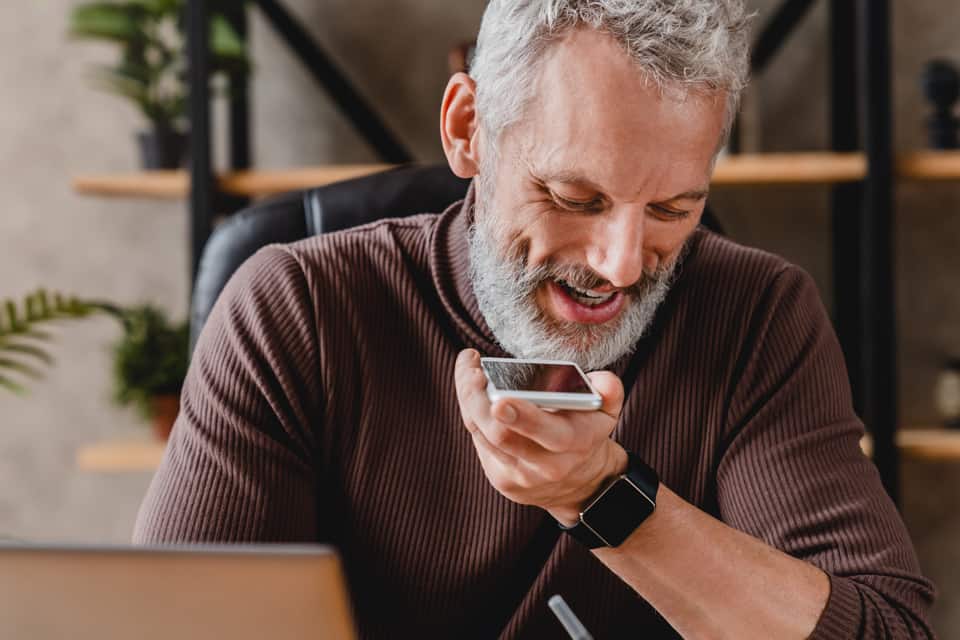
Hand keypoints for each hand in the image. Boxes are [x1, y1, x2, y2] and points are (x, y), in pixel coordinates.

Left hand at [454, 349, 628, 524]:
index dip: (522, 416)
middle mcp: (545, 465)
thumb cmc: (587, 434)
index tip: (501, 399)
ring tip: (468, 370)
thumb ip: (609, 390)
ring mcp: (519, 476)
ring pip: (482, 435)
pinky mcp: (501, 479)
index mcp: (574, 443)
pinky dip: (471, 412)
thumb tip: (602, 380)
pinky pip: (478, 441)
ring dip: (469, 400)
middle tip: (473, 370)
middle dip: (479, 400)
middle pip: (500, 434)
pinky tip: (471, 390)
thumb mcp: (607, 412)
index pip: (546, 432)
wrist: (581, 483)